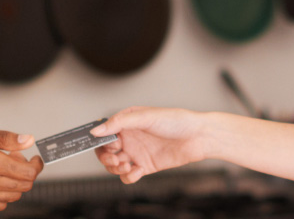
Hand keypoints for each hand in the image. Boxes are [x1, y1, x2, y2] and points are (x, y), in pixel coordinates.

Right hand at [0, 123, 43, 212]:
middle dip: (26, 173)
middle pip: (22, 187)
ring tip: (1, 168)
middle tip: (17, 159)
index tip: (35, 157)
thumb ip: (4, 138)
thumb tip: (28, 140)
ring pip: (10, 198)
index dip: (36, 165)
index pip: (27, 173)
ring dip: (13, 184)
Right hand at [92, 107, 207, 183]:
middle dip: (105, 157)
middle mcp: (130, 137)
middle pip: (105, 151)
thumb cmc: (175, 121)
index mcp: (127, 122)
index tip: (101, 145)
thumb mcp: (146, 117)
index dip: (100, 139)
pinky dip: (128, 176)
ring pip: (114, 165)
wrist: (197, 137)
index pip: (104, 131)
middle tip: (114, 159)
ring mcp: (137, 152)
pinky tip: (136, 171)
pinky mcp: (145, 166)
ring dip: (115, 168)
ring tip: (126, 165)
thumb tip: (97, 130)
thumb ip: (120, 123)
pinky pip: (129, 176)